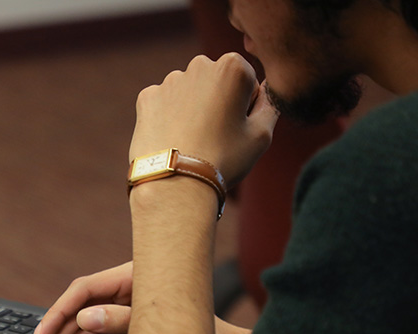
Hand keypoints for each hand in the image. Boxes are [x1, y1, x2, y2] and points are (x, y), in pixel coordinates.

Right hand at [28, 260, 251, 333]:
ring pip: (80, 327)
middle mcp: (124, 290)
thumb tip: (86, 320)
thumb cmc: (209, 332)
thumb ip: (125, 322)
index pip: (84, 290)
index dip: (59, 312)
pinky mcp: (122, 326)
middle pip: (78, 311)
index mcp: (134, 277)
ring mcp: (122, 308)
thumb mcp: (169, 327)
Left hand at [129, 53, 277, 188]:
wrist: (174, 184)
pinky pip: (163, 103)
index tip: (236, 128)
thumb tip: (266, 91)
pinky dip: (167, 117)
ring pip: (187, 92)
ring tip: (192, 141)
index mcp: (232, 67)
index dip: (245, 106)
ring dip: (191, 109)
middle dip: (217, 101)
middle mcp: (199, 65)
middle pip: (215, 82)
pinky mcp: (147, 98)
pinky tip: (172, 139)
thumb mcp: (261, 135)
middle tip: (214, 136)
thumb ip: (270, 105)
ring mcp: (169, 81)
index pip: (247, 81)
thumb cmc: (223, 159)